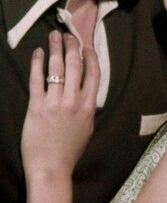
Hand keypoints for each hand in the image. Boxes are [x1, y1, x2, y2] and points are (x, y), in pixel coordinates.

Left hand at [21, 31, 100, 182]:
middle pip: (75, 65)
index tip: (87, 45)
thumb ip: (87, 108)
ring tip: (53, 36)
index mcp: (88, 106)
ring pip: (57, 68)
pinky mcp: (36, 106)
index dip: (91, 56)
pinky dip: (37, 63)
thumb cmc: (70, 150)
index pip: (94, 73)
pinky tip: (37, 53)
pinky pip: (37, 79)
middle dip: (72, 46)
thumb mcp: (87, 127)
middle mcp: (73, 101)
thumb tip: (85, 92)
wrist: (51, 167)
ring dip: (56, 48)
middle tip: (68, 35)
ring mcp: (55, 102)